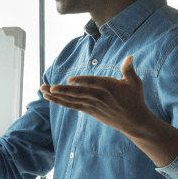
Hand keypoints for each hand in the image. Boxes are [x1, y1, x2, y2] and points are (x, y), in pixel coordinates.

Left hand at [41, 55, 155, 135]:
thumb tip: (129, 57)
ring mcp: (92, 105)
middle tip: (49, 87)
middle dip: (63, 90)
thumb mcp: (134, 83)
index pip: (93, 83)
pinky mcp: (89, 111)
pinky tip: (49, 97)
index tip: (69, 80)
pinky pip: (72, 106)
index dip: (81, 81)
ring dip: (56, 95)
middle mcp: (99, 97)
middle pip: (78, 93)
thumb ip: (129, 70)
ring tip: (42, 90)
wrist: (134, 121)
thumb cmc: (135, 99)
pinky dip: (60, 101)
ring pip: (72, 100)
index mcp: (109, 87)